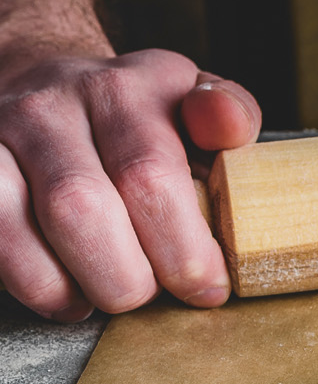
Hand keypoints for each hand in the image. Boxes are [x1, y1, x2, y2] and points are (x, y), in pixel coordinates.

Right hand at [0, 48, 260, 320]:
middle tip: (151, 293)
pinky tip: (64, 293)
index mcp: (129, 87)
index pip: (150, 174)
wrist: (50, 90)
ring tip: (106, 296)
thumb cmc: (141, 121)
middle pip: (81, 206)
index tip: (206, 286)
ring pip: (16, 223)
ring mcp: (0, 131)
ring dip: (71, 282)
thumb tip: (228, 125)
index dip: (182, 247)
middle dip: (127, 275)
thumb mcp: (195, 107)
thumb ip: (229, 117)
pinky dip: (31, 281)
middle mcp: (55, 101)